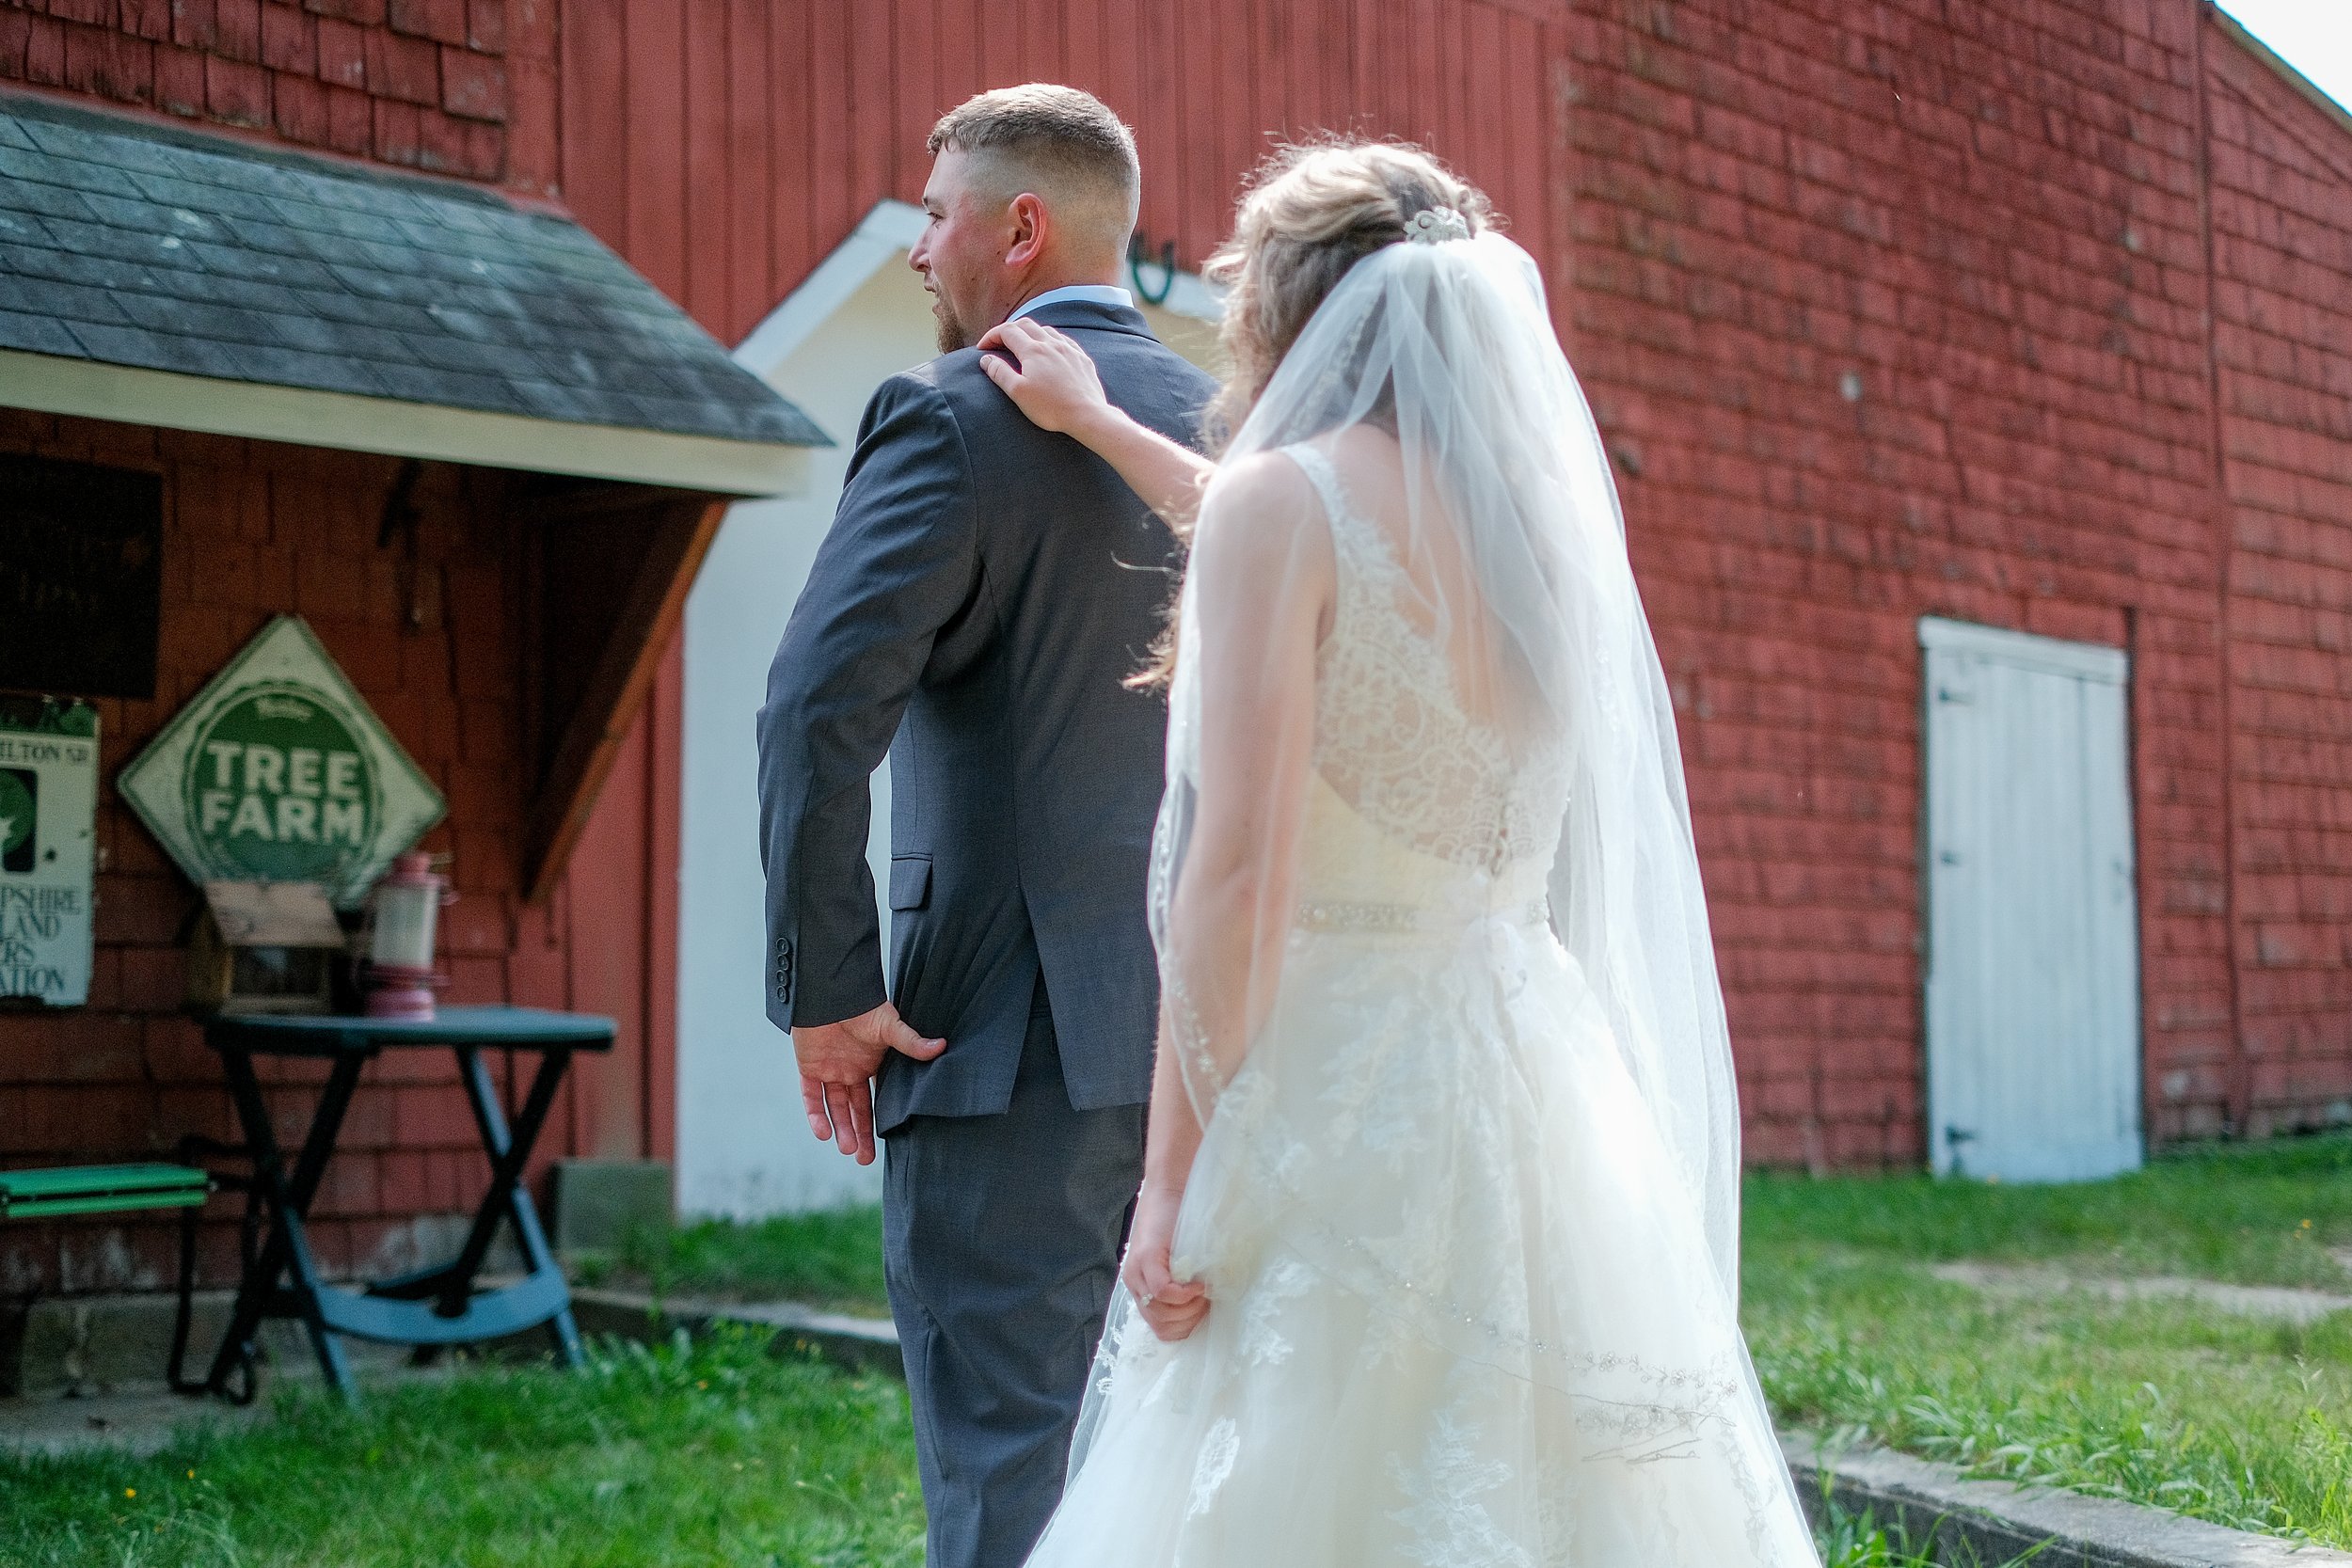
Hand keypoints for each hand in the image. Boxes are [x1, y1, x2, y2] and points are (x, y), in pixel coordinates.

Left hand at [792, 1002, 943, 1165]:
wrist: (829, 991)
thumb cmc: (863, 1005)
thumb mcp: (890, 1026)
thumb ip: (911, 1042)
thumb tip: (942, 1046)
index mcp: (872, 1064)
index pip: (876, 1099)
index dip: (878, 1121)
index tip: (885, 1143)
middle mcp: (851, 1071)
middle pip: (855, 1110)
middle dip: (860, 1134)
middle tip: (864, 1160)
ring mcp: (830, 1070)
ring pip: (834, 1107)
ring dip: (840, 1128)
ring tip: (848, 1149)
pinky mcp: (808, 1067)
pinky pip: (810, 1096)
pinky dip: (815, 1115)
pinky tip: (823, 1132)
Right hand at [975, 317, 1113, 435]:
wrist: (1087, 415)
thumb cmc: (1051, 407)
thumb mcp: (1018, 392)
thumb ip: (999, 372)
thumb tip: (986, 359)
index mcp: (1033, 350)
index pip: (1007, 331)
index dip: (991, 336)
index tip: (982, 348)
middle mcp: (1052, 344)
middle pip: (1026, 324)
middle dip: (1008, 330)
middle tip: (998, 343)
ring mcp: (1069, 350)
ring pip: (1046, 330)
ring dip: (1030, 333)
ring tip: (1022, 346)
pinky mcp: (1082, 359)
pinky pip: (1064, 340)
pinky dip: (1050, 340)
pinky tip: (1050, 350)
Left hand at [1120, 1180, 1208, 1340]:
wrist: (1170, 1188)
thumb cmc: (1180, 1222)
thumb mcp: (1178, 1260)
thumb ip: (1181, 1282)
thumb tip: (1204, 1309)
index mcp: (1141, 1287)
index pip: (1161, 1329)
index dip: (1186, 1328)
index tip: (1203, 1311)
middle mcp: (1134, 1283)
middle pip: (1162, 1326)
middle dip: (1190, 1321)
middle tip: (1206, 1301)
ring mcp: (1137, 1271)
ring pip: (1161, 1313)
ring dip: (1189, 1309)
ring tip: (1203, 1291)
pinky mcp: (1146, 1258)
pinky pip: (1162, 1292)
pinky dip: (1184, 1295)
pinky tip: (1197, 1285)